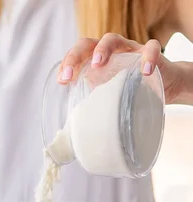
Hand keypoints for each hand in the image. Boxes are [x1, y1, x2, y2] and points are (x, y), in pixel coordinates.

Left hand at [57, 34, 186, 104]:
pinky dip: (148, 58)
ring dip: (103, 49)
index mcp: (97, 62)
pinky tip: (144, 72)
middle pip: (89, 44)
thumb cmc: (132, 92)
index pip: (78, 56)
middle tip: (70, 74)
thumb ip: (95, 107)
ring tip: (97, 64)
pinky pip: (151, 48)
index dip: (68, 64)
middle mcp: (110, 52)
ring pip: (113, 39)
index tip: (62, 80)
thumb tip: (72, 135)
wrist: (165, 85)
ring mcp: (130, 49)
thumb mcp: (110, 100)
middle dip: (76, 56)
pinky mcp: (151, 53)